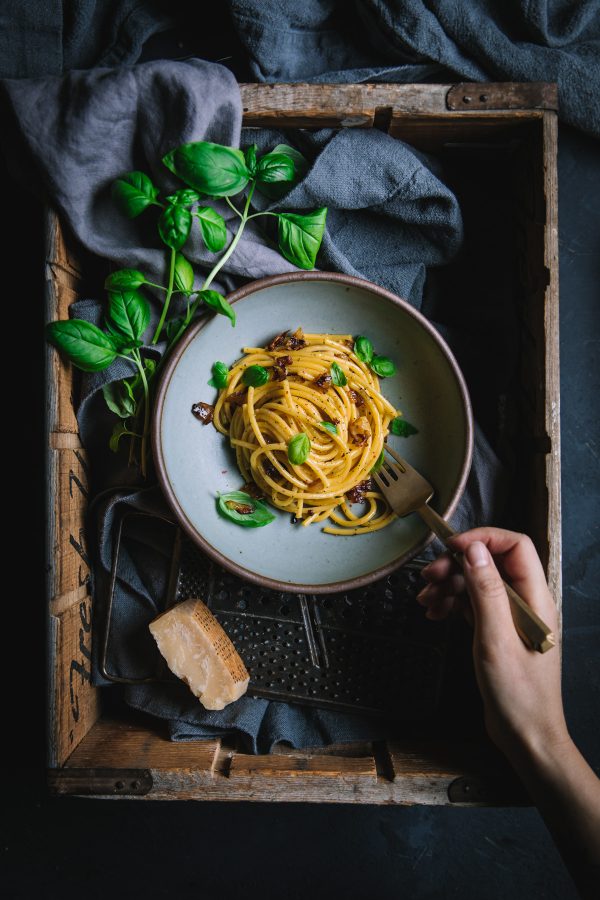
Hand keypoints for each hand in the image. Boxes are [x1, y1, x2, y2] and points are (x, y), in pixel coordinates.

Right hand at [417, 527, 568, 763]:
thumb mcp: (495, 639)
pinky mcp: (498, 632)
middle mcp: (526, 603)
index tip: (451, 547)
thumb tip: (474, 549)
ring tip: (425, 601)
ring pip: (478, 584)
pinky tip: (435, 614)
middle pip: (491, 563)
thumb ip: (486, 590)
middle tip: (428, 577)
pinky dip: (453, 605)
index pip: (515, 546)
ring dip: (450, 586)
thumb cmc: (519, 695)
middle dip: (457, 565)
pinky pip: (474, 605)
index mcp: (535, 599)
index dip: (483, 539)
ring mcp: (511, 618)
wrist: (525, 737)